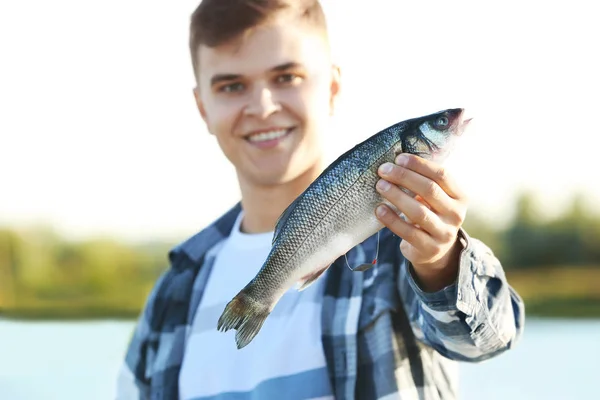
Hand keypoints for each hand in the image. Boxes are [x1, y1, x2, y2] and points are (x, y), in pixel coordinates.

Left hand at [374, 154, 467, 290]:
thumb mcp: (435, 198)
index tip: (399, 158)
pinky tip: (379, 209)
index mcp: (459, 196)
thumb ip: (423, 182)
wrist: (434, 250)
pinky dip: (392, 219)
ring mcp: (444, 233)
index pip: (442, 175)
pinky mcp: (429, 248)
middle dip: (404, 177)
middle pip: (429, 190)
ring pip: (418, 211)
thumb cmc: (430, 214)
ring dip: (396, 196)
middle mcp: (456, 214)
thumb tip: (396, 161)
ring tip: (380, 186)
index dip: (419, 165)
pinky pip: (408, 232)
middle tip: (383, 170)